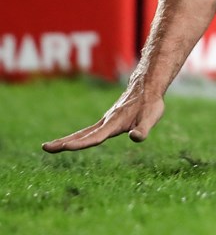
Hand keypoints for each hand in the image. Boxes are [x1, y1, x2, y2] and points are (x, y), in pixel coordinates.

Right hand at [42, 80, 164, 152]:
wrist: (147, 86)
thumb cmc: (150, 104)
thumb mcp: (152, 117)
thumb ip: (143, 129)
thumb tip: (135, 138)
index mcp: (114, 123)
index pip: (96, 137)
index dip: (81, 144)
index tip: (66, 147)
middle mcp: (106, 122)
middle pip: (82, 134)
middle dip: (64, 142)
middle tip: (45, 148)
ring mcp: (105, 120)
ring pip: (83, 132)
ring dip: (66, 140)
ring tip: (49, 147)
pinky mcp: (107, 120)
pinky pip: (89, 131)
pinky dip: (76, 137)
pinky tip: (69, 142)